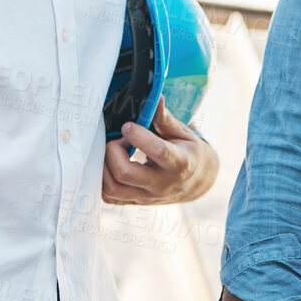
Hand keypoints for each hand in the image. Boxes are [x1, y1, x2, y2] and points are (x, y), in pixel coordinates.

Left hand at [103, 99, 218, 204]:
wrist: (198, 182)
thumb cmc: (189, 153)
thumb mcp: (184, 134)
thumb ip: (166, 119)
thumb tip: (155, 97)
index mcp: (179, 163)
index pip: (158, 152)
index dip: (139, 136)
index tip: (128, 125)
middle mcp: (162, 184)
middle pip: (125, 173)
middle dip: (113, 151)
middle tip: (119, 139)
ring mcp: (147, 197)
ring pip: (111, 188)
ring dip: (104, 165)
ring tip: (114, 151)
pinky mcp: (135, 202)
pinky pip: (108, 196)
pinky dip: (102, 179)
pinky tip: (110, 163)